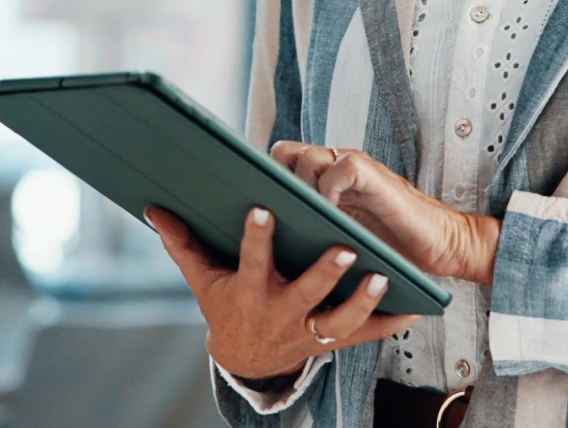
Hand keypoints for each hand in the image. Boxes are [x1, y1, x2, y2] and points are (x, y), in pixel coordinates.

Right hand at [145, 205, 419, 379]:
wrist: (245, 359)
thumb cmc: (226, 305)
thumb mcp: (203, 278)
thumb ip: (183, 243)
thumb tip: (154, 210)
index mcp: (251, 292)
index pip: (253, 261)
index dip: (257, 237)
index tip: (263, 207)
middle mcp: (282, 313)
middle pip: (306, 294)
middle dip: (324, 273)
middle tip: (345, 247)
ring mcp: (309, 331)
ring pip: (340, 322)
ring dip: (362, 301)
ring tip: (382, 276)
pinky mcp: (332, 341)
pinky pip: (366, 336)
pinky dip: (390, 323)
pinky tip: (414, 306)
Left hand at [271, 142, 500, 285]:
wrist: (441, 244)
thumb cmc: (393, 247)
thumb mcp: (342, 237)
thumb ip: (315, 227)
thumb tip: (268, 240)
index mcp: (326, 178)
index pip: (282, 160)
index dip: (266, 179)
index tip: (252, 206)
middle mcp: (336, 166)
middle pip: (286, 153)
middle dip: (275, 179)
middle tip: (277, 212)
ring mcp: (354, 167)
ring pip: (307, 156)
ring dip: (299, 186)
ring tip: (302, 217)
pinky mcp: (373, 174)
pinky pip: (339, 167)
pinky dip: (329, 189)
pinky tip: (330, 214)